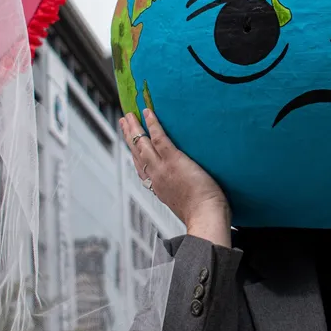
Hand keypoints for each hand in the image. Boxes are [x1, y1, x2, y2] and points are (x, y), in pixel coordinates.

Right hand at [120, 109, 230, 246]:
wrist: (205, 217)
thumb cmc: (202, 213)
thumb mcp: (185, 203)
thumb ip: (181, 192)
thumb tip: (187, 186)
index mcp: (158, 187)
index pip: (141, 167)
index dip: (134, 153)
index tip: (130, 144)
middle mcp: (155, 177)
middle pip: (137, 152)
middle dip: (129, 136)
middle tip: (124, 122)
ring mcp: (162, 168)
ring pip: (142, 144)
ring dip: (134, 127)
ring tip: (130, 115)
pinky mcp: (174, 160)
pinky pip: (159, 138)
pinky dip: (152, 124)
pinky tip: (147, 113)